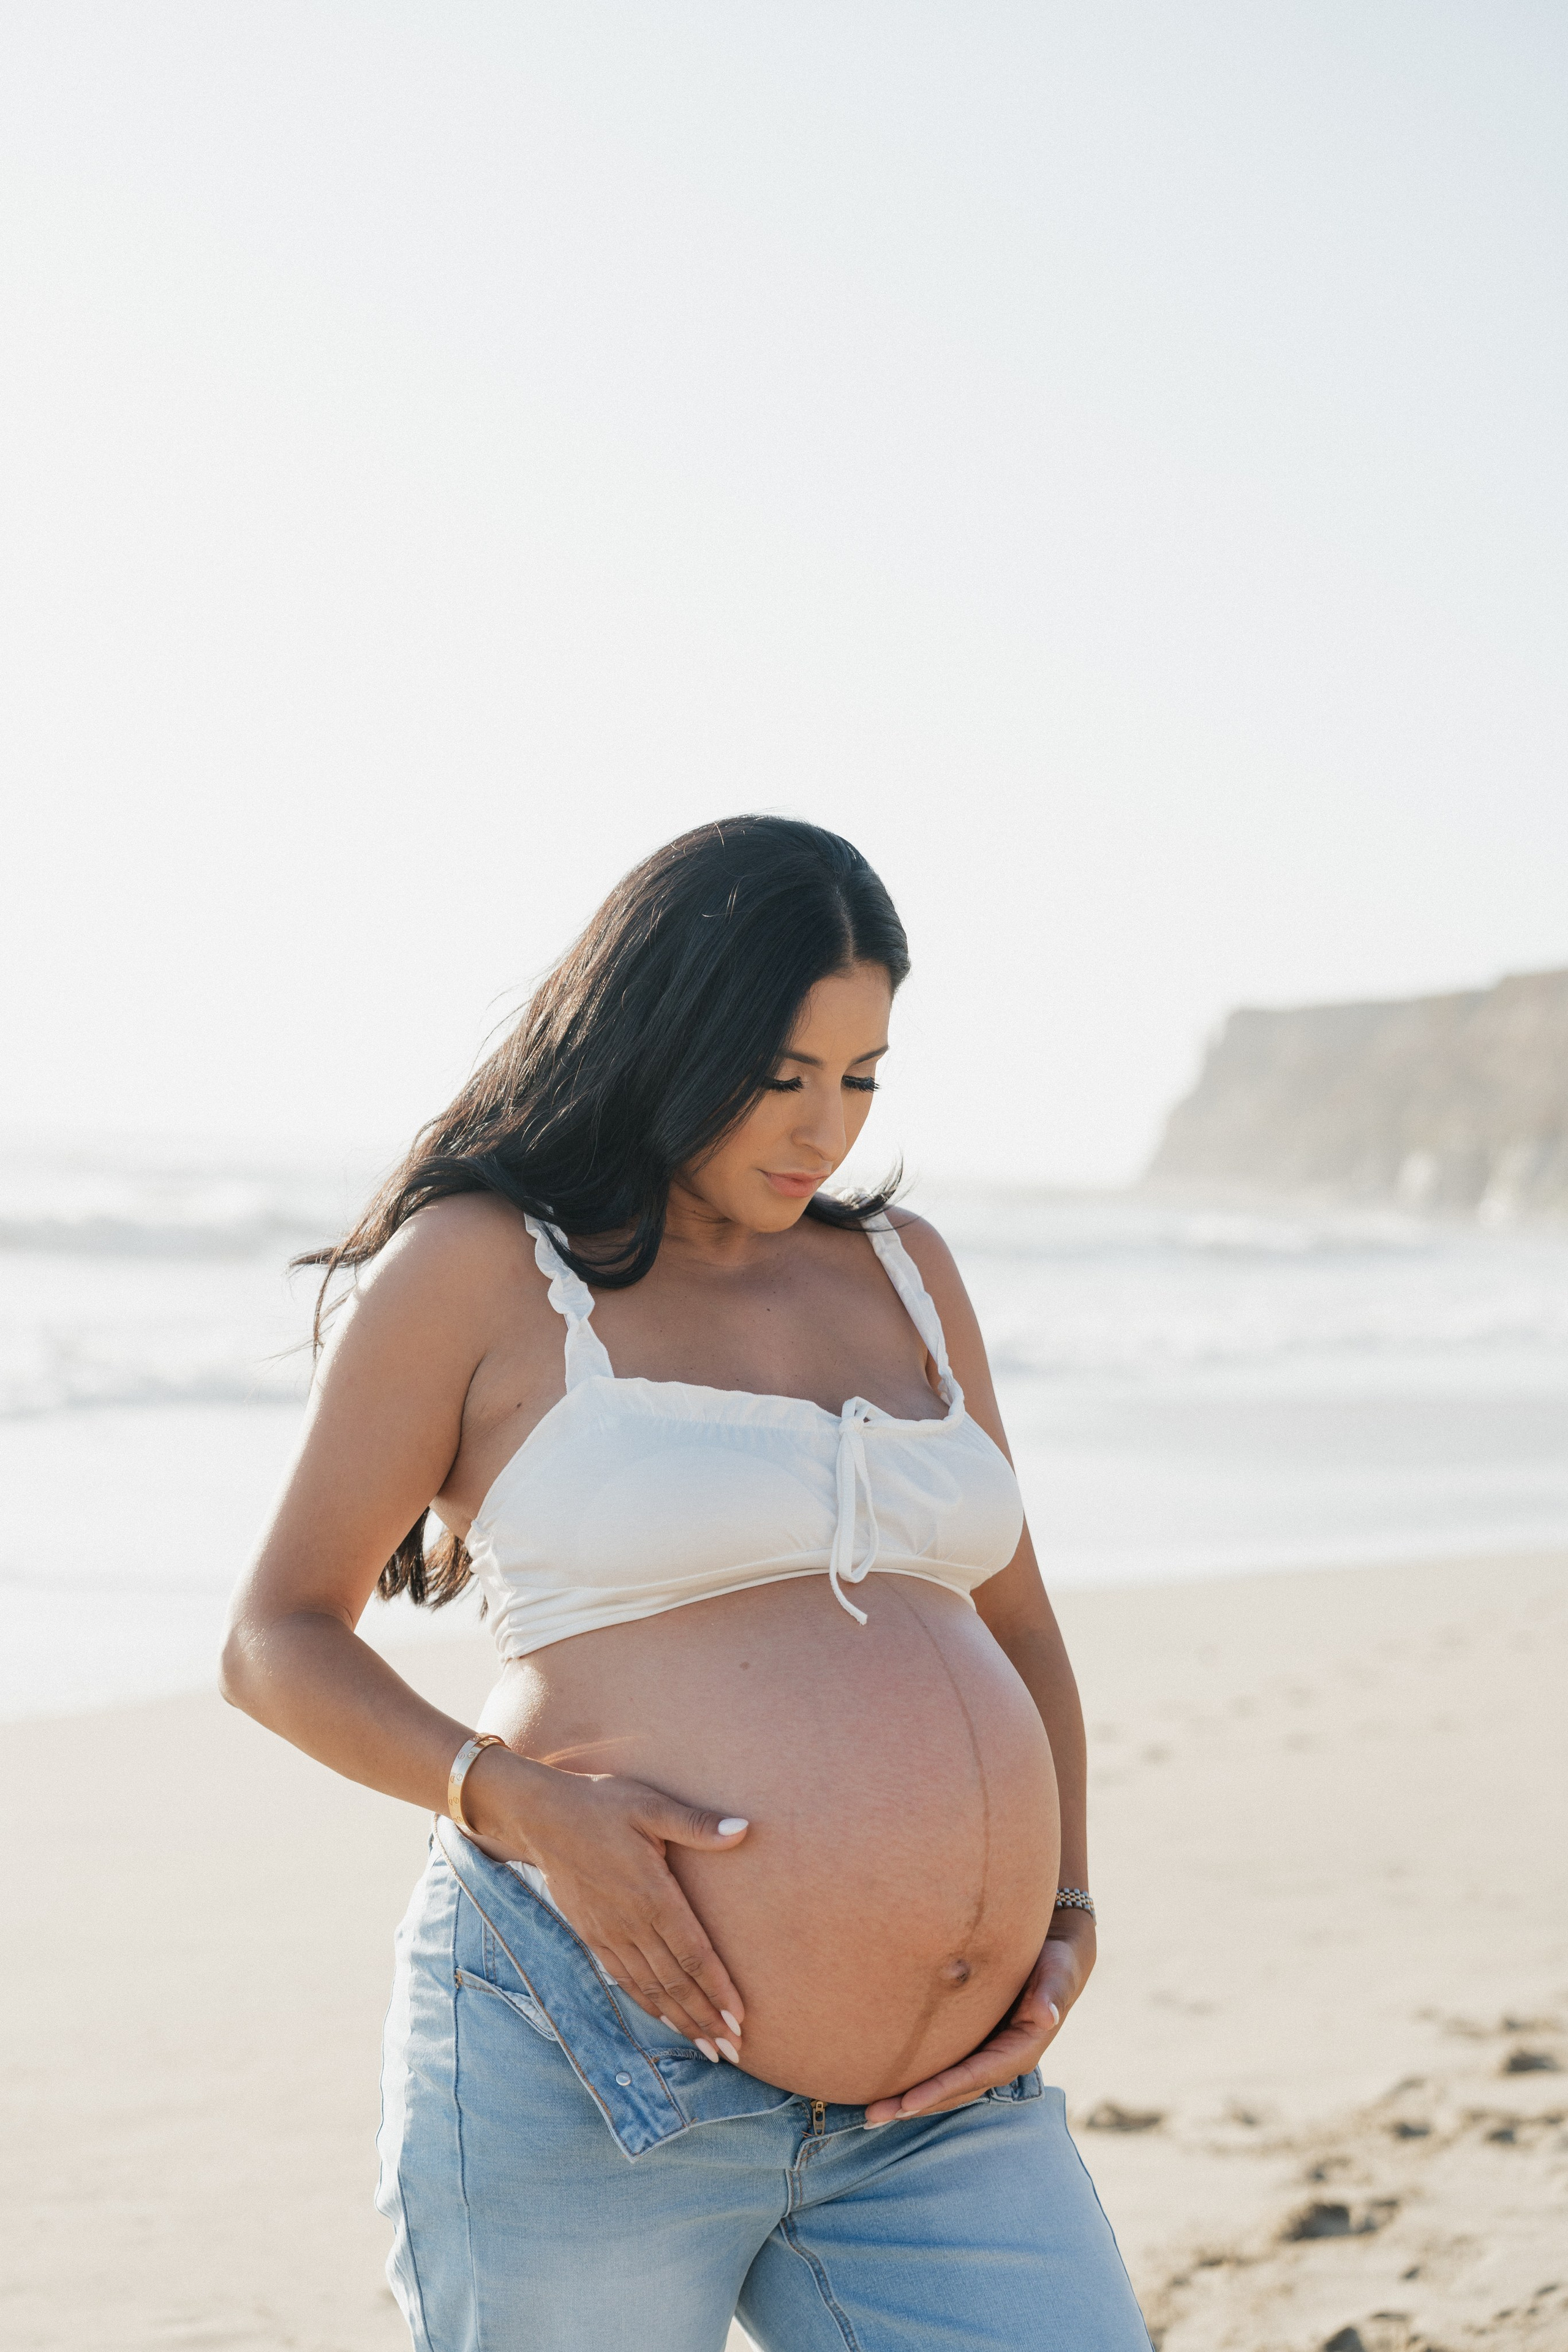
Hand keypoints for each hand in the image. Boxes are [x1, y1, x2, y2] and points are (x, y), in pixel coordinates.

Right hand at [463, 1745, 749, 2061]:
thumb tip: (744, 1829)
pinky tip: (665, 2018)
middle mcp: (632, 1923)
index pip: (693, 1954)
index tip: (740, 2020)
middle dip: (706, 2019)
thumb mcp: (652, 1805)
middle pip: (676, 1982)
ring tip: (708, 2048)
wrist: (542, 1817)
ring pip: (651, 1988)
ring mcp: (610, 1933)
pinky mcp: (593, 1935)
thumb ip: (697, 1824)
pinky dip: (648, 2003)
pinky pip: (624, 1979)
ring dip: (681, 2020)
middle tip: (735, 2051)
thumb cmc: (603, 1805)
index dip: (718, 1989)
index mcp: (653, 1895)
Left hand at [862, 1909, 1096, 2125]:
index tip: (906, 2103)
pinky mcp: (974, 2045)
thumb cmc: (1056, 1961)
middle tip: (871, 2116)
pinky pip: (943, 2068)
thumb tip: (1047, 2014)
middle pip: (951, 2090)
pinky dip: (916, 2079)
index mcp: (1019, 2052)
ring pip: (943, 2085)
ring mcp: (985, 2056)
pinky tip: (888, 2082)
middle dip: (913, 2105)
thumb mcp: (1057, 1973)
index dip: (939, 2090)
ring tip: (869, 2111)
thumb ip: (1052, 1993)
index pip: (972, 2076)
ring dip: (908, 2100)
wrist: (1056, 1954)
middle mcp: (999, 2061)